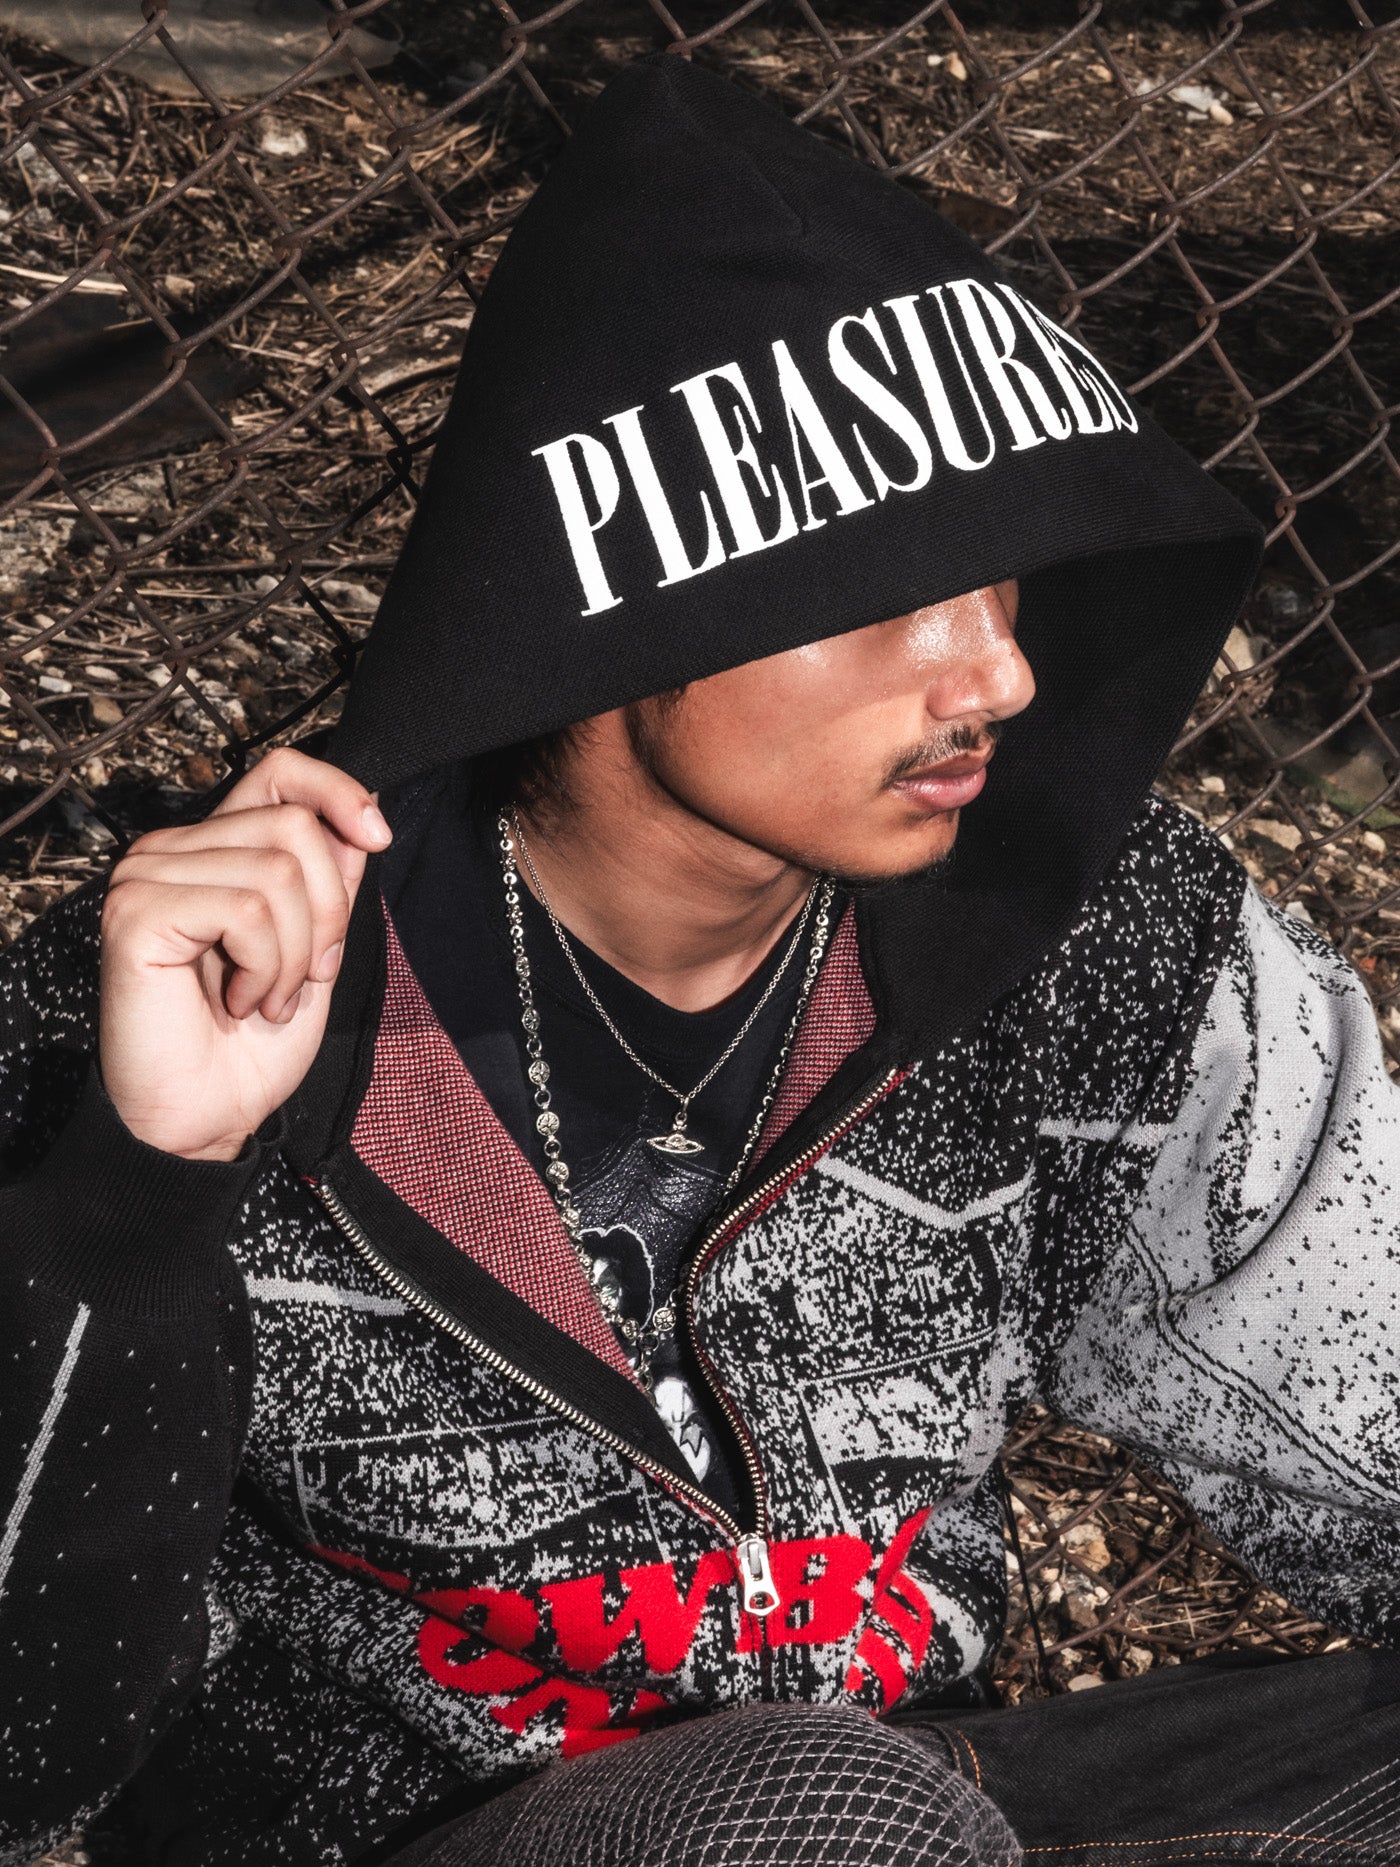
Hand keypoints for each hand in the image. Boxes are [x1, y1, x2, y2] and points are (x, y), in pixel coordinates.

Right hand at [99, 747, 391, 1160]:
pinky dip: (266, 967)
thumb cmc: (249, 1047)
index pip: (279, 773)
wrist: (203, 1119)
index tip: (378, 835)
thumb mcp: (315, 952)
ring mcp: (146, 876)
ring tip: (267, 999)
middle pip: (295, 827)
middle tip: (305, 978)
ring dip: (296, 954)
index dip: (337, 791)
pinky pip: (246, 909)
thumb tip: (361, 821)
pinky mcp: (136, 911)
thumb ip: (329, 885)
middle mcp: (172, 850)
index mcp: (214, 851)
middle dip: (328, 914)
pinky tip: (240, 1003)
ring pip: (277, 871)